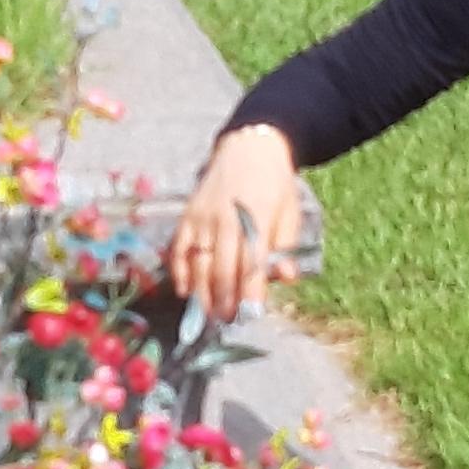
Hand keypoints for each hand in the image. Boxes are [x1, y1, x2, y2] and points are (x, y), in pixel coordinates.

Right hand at [167, 125, 304, 319]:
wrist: (248, 148)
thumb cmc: (274, 184)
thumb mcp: (289, 212)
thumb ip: (285, 246)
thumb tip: (285, 278)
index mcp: (256, 218)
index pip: (252, 264)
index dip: (251, 293)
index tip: (251, 315)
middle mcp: (226, 218)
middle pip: (222, 269)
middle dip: (225, 300)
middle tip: (228, 320)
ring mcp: (203, 217)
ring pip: (199, 263)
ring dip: (203, 293)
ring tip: (210, 314)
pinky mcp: (187, 215)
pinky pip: (178, 248)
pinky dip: (179, 272)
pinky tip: (185, 292)